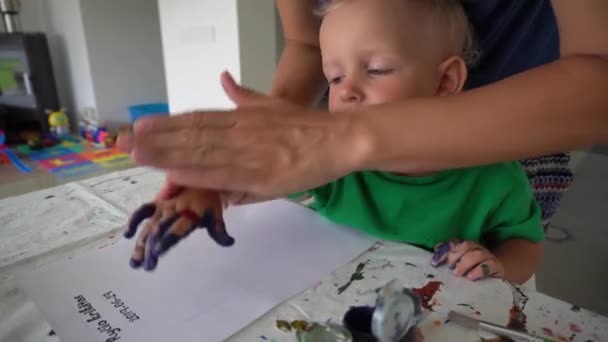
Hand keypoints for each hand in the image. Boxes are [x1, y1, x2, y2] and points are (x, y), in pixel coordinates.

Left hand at [117, 71, 364, 202]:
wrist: (339, 140)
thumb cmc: (306, 126)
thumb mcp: (272, 103)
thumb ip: (244, 95)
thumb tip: (223, 78)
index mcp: (242, 117)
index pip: (198, 119)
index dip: (168, 124)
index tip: (142, 126)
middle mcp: (240, 133)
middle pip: (192, 136)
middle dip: (157, 140)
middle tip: (125, 142)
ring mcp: (248, 155)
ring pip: (202, 154)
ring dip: (167, 155)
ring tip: (138, 155)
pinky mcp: (260, 177)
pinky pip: (223, 176)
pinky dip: (197, 175)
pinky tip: (174, 174)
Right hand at [123, 188, 233, 270]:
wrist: (202, 178)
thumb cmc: (210, 202)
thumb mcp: (217, 215)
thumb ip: (219, 231)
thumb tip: (230, 243)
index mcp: (191, 214)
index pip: (178, 229)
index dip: (167, 240)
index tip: (157, 253)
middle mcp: (175, 210)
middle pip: (160, 230)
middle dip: (151, 248)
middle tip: (147, 266)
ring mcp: (164, 206)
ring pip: (150, 225)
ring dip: (141, 243)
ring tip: (135, 262)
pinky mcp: (157, 202)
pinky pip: (143, 210)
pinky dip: (134, 221)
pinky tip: (127, 235)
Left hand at [431, 240, 504, 280]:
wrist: (498, 274)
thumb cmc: (474, 269)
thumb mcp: (461, 264)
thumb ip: (449, 258)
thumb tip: (435, 253)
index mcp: (466, 246)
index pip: (453, 244)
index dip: (443, 252)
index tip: (435, 263)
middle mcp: (476, 248)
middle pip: (466, 246)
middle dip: (455, 255)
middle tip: (450, 268)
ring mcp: (487, 256)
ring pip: (477, 254)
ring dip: (465, 263)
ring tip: (457, 273)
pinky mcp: (496, 266)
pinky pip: (489, 265)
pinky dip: (479, 270)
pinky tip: (471, 277)